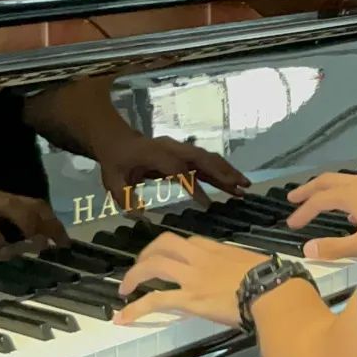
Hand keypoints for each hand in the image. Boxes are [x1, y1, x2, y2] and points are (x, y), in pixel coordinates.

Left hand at [95, 133, 248, 204]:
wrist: (117, 140)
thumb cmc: (115, 162)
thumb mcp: (111, 181)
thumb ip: (125, 197)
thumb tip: (140, 216)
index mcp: (154, 153)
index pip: (177, 168)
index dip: (192, 185)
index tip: (207, 204)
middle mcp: (171, 148)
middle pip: (201, 158)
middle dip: (222, 172)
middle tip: (241, 187)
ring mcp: (179, 150)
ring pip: (207, 158)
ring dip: (227, 172)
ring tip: (245, 186)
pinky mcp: (184, 155)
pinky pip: (205, 163)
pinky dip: (220, 172)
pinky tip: (233, 184)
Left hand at [116, 232, 268, 327]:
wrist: (274, 291)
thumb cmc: (273, 279)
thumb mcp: (254, 264)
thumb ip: (242, 267)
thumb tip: (246, 276)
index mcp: (217, 249)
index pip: (187, 242)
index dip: (172, 250)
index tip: (167, 258)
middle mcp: (200, 258)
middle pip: (163, 246)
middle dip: (146, 255)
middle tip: (139, 269)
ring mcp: (192, 277)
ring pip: (153, 267)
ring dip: (135, 276)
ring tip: (124, 289)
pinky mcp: (189, 299)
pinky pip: (156, 300)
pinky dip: (136, 308)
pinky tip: (124, 317)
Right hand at [286, 172, 356, 260]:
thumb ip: (335, 248)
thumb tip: (307, 249)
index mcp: (351, 194)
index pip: (319, 200)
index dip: (303, 212)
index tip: (291, 225)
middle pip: (326, 181)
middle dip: (308, 190)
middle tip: (292, 199)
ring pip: (341, 180)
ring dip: (324, 189)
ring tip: (314, 200)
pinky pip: (354, 185)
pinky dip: (341, 192)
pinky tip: (348, 212)